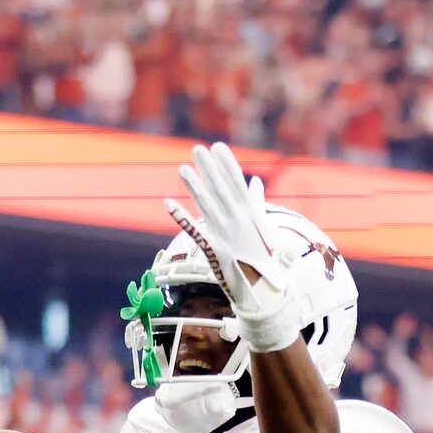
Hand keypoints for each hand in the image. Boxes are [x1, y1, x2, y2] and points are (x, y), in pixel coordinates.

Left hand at [166, 142, 305, 354]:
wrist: (262, 285)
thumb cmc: (264, 254)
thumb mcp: (263, 226)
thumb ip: (256, 202)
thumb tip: (256, 182)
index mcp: (250, 212)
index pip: (237, 182)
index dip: (226, 164)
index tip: (217, 147)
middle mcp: (237, 219)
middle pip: (220, 188)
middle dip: (208, 168)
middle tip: (196, 149)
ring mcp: (225, 233)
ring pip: (207, 204)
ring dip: (193, 186)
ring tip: (182, 168)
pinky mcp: (213, 247)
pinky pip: (194, 230)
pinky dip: (180, 217)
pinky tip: (168, 203)